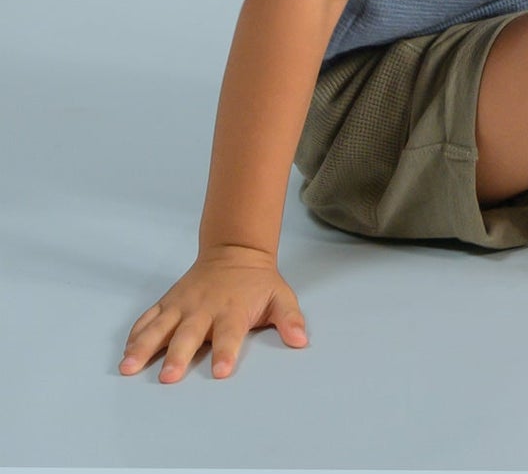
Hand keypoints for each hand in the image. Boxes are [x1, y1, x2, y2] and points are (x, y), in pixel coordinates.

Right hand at [121, 246, 306, 383]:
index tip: (222, 371)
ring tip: (129, 367)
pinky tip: (125, 352)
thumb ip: (290, 319)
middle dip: (178, 355)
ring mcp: (182, 305)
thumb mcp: (280, 296)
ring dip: (144, 347)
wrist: (235, 251)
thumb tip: (301, 340)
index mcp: (232, 310)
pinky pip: (148, 318)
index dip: (227, 352)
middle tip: (169, 376)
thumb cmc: (257, 283)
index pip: (230, 334)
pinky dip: (135, 334)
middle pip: (190, 334)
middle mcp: (204, 308)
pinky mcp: (168, 303)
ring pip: (160, 327)